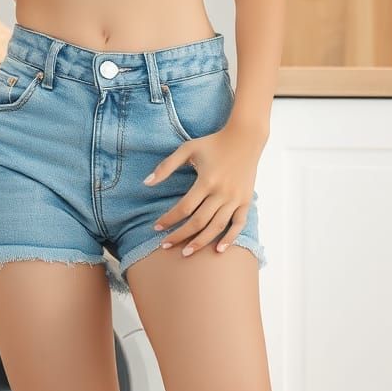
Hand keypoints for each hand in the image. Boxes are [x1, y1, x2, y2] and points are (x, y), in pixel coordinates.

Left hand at [143, 126, 262, 257]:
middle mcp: (222, 192)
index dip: (169, 219)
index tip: (156, 227)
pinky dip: (230, 238)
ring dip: (201, 242)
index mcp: (206, 180)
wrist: (245, 138)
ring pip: (217, 226)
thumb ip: (166, 166)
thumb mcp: (188, 149)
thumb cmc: (213, 143)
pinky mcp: (246, 201)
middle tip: (165, 245)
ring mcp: (235, 198)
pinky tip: (219, 250)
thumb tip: (146, 183)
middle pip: (198, 222)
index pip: (184, 208)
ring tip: (186, 253)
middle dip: (180, 235)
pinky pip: (238, 224)